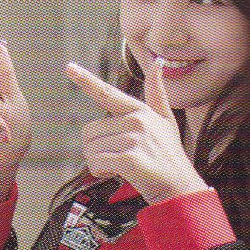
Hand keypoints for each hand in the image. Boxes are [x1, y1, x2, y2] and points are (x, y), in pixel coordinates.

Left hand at [64, 58, 207, 204]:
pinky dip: (100, 172)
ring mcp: (133, 140)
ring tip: (120, 166)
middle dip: (96, 148)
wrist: (180, 186)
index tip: (69, 67)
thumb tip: (158, 63)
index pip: (107, 93)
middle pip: (90, 131)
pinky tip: (115, 174)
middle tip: (116, 157)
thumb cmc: (169, 154)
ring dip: (98, 161)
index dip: (86, 80)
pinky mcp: (129, 159)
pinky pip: (96, 163)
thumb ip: (157, 93)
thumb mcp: (166, 120)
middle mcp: (136, 121)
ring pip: (90, 149)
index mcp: (140, 111)